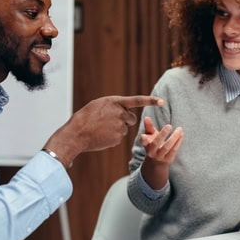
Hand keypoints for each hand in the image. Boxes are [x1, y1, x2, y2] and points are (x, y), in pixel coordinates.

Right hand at [44, 95, 163, 164]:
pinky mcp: (117, 138)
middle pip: (131, 118)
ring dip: (116, 129)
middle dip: (125, 120)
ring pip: (124, 129)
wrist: (76, 133)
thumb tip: (124, 112)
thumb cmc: (85, 118)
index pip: (137, 100)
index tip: (162, 102)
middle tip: (110, 122)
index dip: (151, 101)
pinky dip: (111, 138)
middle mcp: (119, 113)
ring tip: (101, 129)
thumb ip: (113, 106)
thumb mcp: (98, 105)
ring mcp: (119, 126)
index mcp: (114, 102)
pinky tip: (101, 136)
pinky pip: (118, 138)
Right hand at [139, 116, 182, 164]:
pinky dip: (178, 142)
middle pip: (156, 144)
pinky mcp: (167, 160)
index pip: (143, 141)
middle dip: (162, 134)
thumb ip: (149, 127)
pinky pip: (173, 150)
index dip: (143, 138)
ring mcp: (159, 157)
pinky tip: (181, 134)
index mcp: (146, 144)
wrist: (156, 163)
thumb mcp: (150, 136)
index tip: (145, 135)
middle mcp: (151, 152)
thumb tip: (146, 117)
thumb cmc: (153, 145)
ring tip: (179, 129)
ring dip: (174, 138)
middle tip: (169, 126)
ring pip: (166, 147)